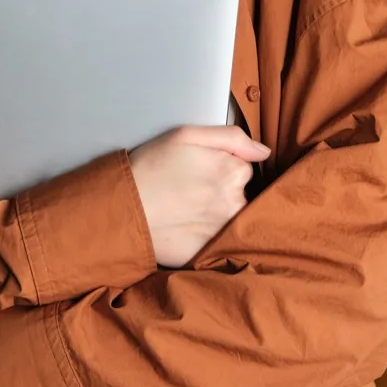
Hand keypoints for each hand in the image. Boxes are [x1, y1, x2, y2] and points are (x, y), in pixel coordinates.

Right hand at [129, 125, 270, 267]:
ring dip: (217, 214)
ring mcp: (225, 229)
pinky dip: (210, 235)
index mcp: (233, 170)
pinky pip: (221, 241)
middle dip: (223, 191)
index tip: (201, 170)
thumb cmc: (151, 167)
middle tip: (192, 191)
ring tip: (188, 210)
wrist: (122, 208)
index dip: (223, 166)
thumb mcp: (187, 135)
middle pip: (241, 193)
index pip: (244, 167)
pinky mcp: (212, 251)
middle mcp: (235, 201)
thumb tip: (263, 152)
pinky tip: (189, 227)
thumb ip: (232, 137)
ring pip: (232, 217)